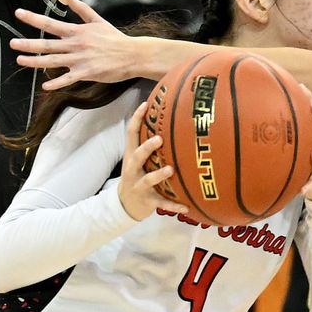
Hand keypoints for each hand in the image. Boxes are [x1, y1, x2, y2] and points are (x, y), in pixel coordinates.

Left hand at [11, 0, 139, 88]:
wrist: (133, 54)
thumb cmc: (115, 38)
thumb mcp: (98, 20)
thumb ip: (81, 9)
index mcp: (78, 31)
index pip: (51, 23)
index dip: (33, 18)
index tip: (19, 13)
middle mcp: (76, 44)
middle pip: (47, 44)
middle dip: (28, 43)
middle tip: (12, 42)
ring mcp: (81, 59)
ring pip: (53, 61)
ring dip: (35, 61)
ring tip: (20, 60)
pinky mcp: (87, 73)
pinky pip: (68, 79)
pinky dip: (56, 83)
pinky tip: (45, 87)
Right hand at [118, 102, 187, 219]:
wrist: (125, 205)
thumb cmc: (138, 175)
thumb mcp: (139, 159)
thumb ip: (149, 143)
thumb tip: (171, 120)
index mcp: (131, 156)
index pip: (131, 134)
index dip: (136, 119)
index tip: (146, 104)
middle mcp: (133, 170)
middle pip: (136, 157)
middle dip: (146, 148)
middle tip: (159, 139)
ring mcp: (139, 186)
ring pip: (147, 180)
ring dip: (158, 175)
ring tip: (170, 169)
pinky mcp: (147, 201)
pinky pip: (161, 203)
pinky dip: (173, 206)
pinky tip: (186, 207)